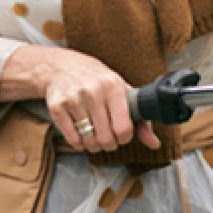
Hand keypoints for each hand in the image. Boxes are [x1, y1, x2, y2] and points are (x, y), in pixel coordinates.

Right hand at [1, 45, 160, 152]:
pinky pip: (72, 139)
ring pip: (89, 140)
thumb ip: (140, 118)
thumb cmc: (96, 80)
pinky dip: (79, 144)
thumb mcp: (121, 91)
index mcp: (113, 85)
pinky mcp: (57, 107)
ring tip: (95, 137)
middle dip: (109, 144)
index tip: (122, 135)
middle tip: (109, 140)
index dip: (125, 138)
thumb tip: (155, 144)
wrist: (62, 66)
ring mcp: (74, 98)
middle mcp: (93, 91)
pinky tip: (82, 136)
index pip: (124, 127)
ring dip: (94, 145)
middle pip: (106, 137)